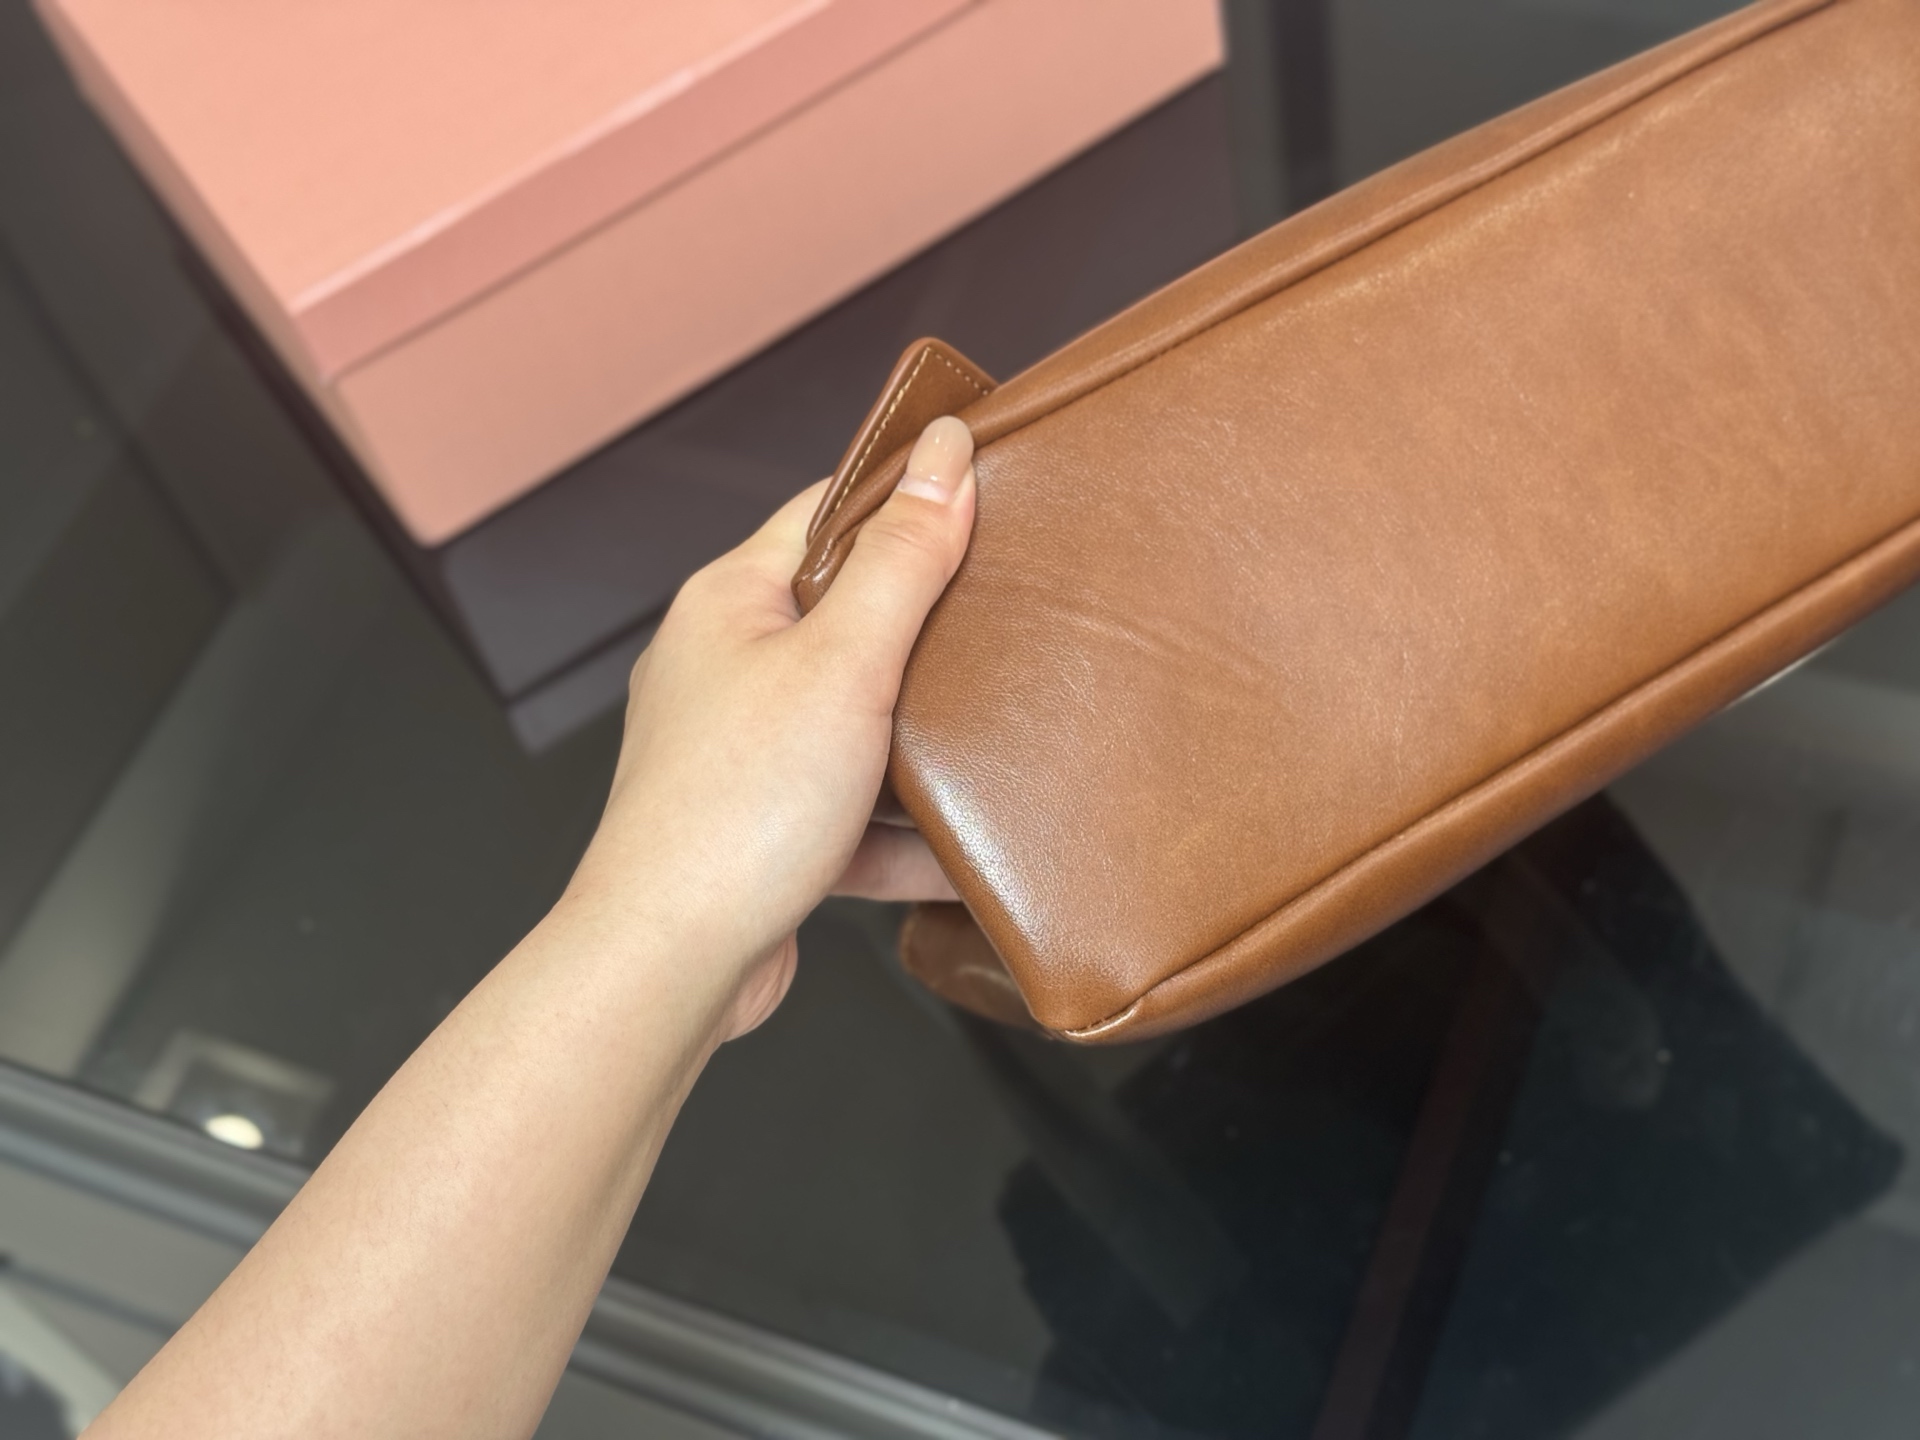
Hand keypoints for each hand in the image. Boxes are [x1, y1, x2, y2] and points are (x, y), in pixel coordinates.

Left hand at [566, 416, 977, 1040]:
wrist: (671, 960)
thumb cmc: (735, 808)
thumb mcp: (843, 663)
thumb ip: (903, 561)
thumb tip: (942, 454)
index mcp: (729, 602)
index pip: (827, 513)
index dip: (905, 498)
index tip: (984, 493)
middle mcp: (725, 669)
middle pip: (848, 621)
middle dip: (930, 630)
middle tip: (1012, 618)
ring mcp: (741, 753)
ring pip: (856, 723)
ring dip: (924, 739)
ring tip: (1004, 732)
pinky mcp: (762, 829)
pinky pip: (852, 813)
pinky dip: (905, 829)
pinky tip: (969, 846)